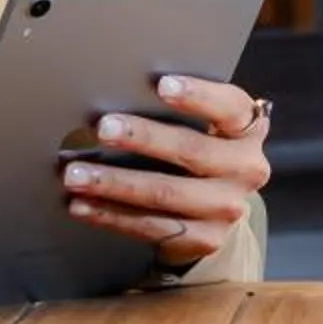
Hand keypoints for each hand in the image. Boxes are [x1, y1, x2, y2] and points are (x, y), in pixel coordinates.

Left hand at [62, 75, 272, 272]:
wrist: (216, 208)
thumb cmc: (199, 147)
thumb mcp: (204, 125)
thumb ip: (179, 111)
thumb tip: (116, 93)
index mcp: (247, 130)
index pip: (229, 106)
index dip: (198, 95)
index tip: (161, 85)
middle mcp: (245, 168)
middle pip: (191, 151)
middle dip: (143, 138)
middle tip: (103, 128)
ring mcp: (227, 208)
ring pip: (165, 194)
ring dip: (114, 183)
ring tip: (75, 175)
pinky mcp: (205, 238)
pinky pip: (150, 226)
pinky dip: (110, 215)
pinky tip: (81, 205)